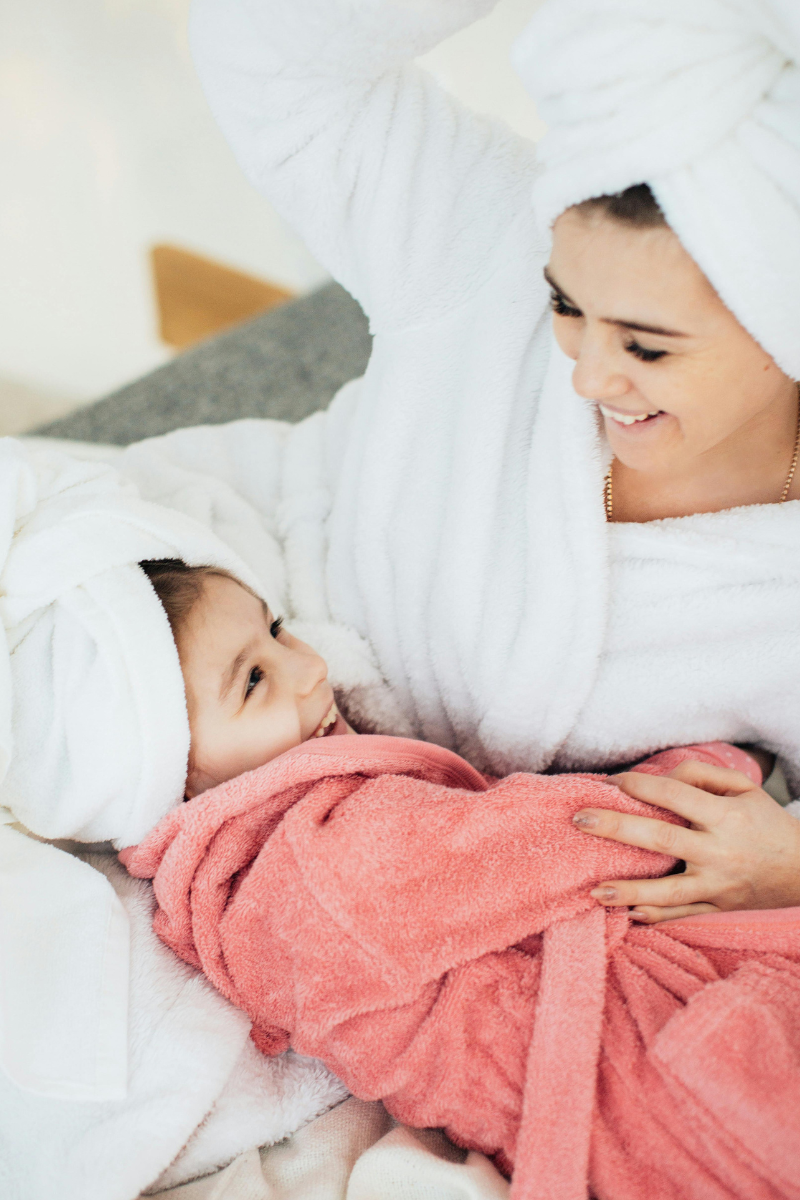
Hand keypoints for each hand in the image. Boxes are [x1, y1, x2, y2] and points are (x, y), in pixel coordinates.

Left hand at [573, 760, 799, 922]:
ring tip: (595, 890)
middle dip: (617, 828)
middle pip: (662, 839)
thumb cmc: (765, 822)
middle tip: (579, 820)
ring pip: (669, 891)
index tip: (613, 783)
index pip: (676, 797)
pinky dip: (655, 916)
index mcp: (726, 816)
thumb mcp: (743, 789)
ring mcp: (718, 884)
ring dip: (630, 890)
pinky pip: (682, 914)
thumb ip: (701, 776)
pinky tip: (628, 914)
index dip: (642, 788)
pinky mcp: (718, 907)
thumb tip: (659, 781)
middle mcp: (720, 852)